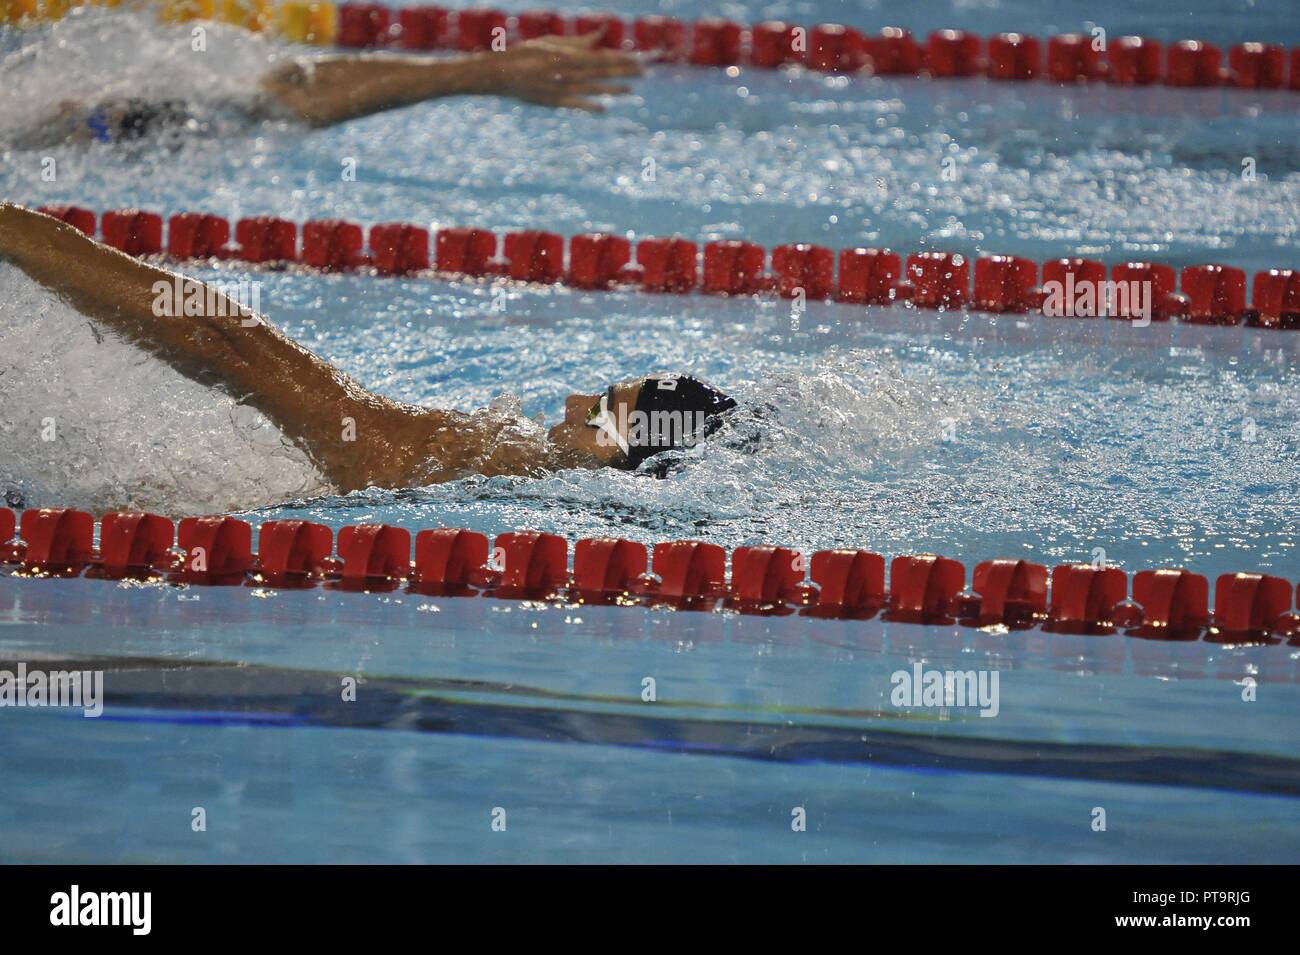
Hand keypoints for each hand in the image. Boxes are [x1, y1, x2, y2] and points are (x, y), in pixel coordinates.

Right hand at [482, 31, 642, 111]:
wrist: (502, 74)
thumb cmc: (528, 54)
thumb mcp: (554, 43)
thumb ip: (579, 41)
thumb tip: (601, 32)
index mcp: (569, 54)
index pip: (602, 56)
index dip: (621, 58)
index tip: (637, 59)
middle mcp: (569, 70)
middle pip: (603, 71)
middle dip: (624, 71)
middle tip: (643, 72)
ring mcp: (563, 87)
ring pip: (594, 87)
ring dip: (613, 88)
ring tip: (631, 90)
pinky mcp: (555, 101)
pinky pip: (577, 104)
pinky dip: (591, 106)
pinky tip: (604, 109)